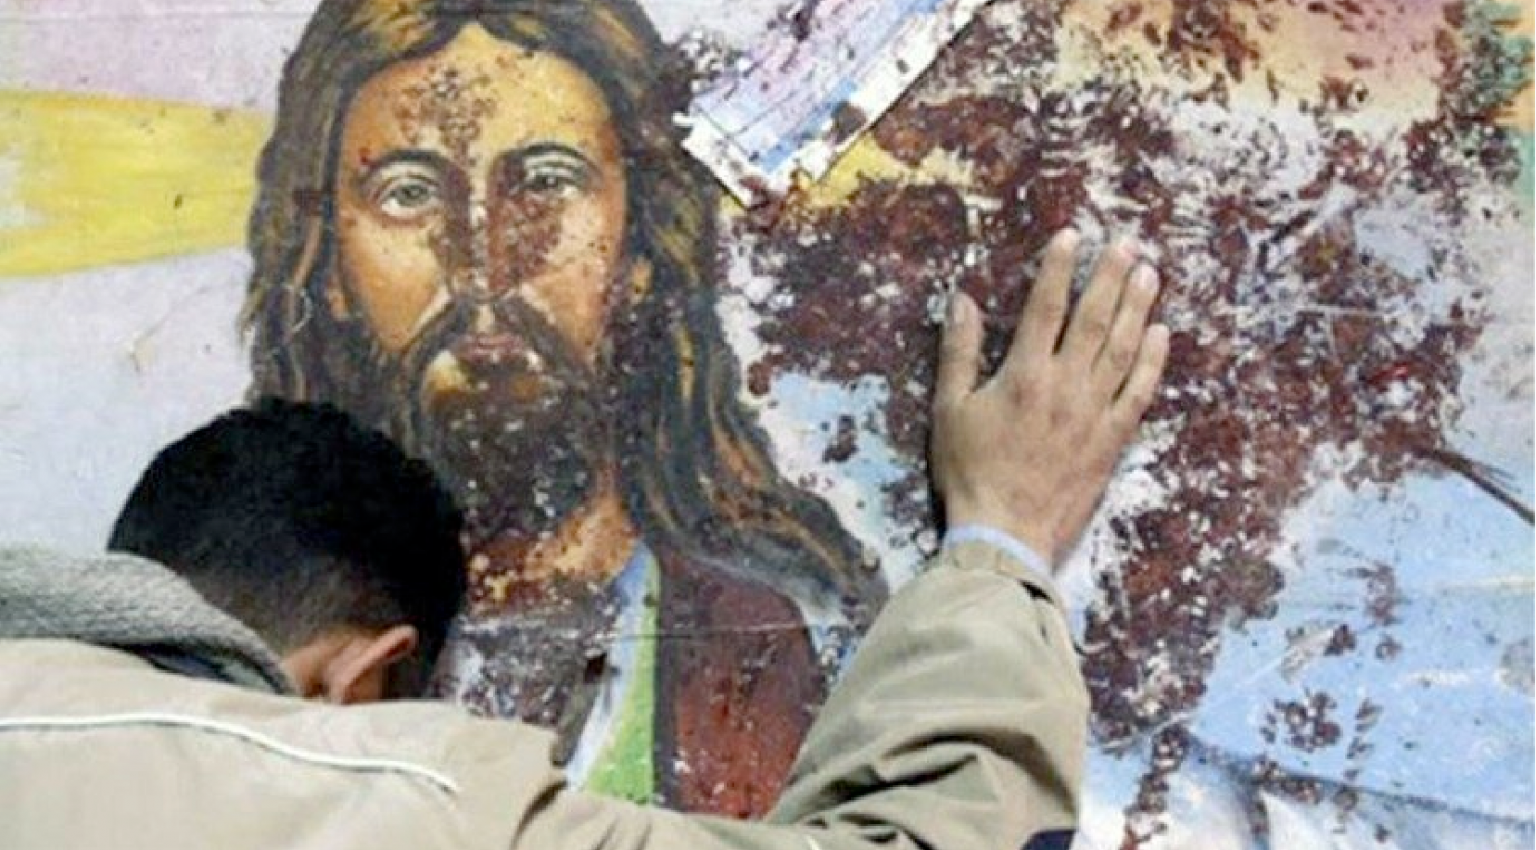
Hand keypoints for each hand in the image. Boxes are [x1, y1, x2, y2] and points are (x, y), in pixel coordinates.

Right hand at [931, 230, 1169, 566]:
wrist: (1005, 533)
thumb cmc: (969, 472)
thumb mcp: (949, 409)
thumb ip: (958, 352)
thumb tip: (962, 300)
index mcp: (1024, 374)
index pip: (1046, 308)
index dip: (1059, 268)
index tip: (1072, 236)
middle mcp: (1066, 385)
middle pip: (1095, 319)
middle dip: (1111, 277)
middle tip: (1128, 244)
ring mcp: (1094, 413)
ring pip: (1124, 348)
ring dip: (1139, 308)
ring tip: (1150, 274)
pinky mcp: (1112, 440)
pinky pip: (1139, 392)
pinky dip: (1153, 361)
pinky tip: (1162, 334)